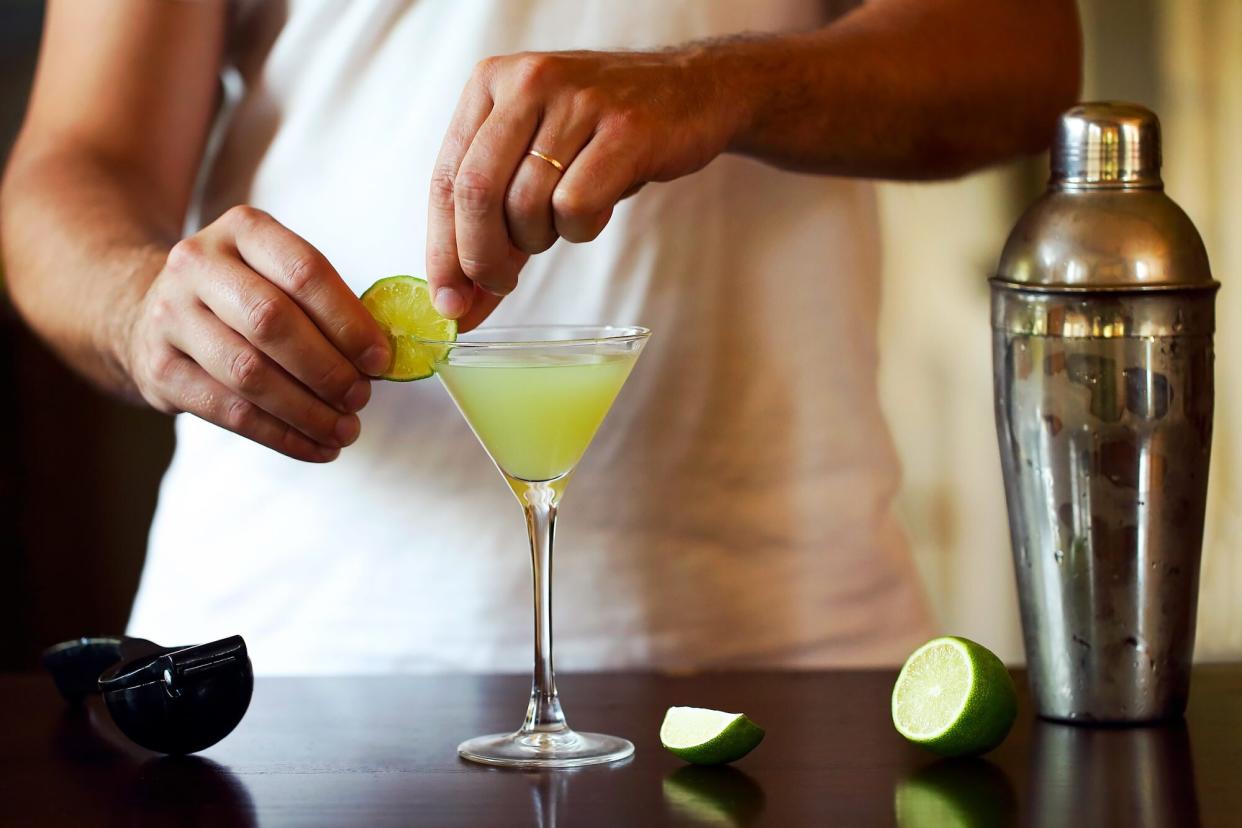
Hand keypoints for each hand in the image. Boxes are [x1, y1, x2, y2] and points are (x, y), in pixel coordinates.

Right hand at [124, 206, 391, 461]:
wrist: (155, 309)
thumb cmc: (244, 294)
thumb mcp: (278, 273)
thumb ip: (326, 306)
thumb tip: (379, 360)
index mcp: (243, 230)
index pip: (304, 272)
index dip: (348, 321)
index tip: (380, 359)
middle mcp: (197, 264)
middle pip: (272, 322)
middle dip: (327, 368)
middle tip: (361, 399)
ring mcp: (170, 316)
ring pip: (249, 373)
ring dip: (307, 411)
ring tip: (346, 431)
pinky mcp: (159, 368)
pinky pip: (228, 411)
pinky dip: (281, 436)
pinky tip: (316, 448)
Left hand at [427, 47, 738, 324]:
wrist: (693, 90)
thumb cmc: (603, 134)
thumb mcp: (536, 156)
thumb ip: (492, 220)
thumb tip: (457, 302)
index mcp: (490, 83)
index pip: (444, 179)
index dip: (441, 250)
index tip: (447, 302)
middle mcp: (527, 82)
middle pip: (476, 194)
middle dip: (481, 258)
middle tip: (499, 285)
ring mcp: (577, 102)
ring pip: (526, 206)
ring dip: (540, 239)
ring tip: (564, 221)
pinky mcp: (625, 130)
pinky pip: (576, 206)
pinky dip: (580, 228)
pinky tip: (595, 211)